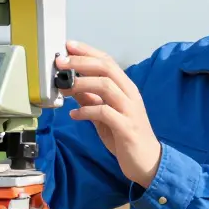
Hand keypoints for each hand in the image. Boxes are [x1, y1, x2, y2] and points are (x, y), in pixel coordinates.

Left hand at [56, 40, 161, 187]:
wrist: (148, 162)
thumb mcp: (104, 115)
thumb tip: (71, 86)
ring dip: (82, 84)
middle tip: (61, 63)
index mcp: (126, 88)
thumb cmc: (126, 137)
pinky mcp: (127, 127)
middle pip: (106, 68)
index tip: (68, 45)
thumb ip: (91, 100)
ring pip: (106, 86)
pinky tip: (75, 115)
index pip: (107, 61)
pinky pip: (104, 113)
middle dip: (81, 62)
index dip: (87, 52)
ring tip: (64, 89)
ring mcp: (129, 110)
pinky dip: (86, 111)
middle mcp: (130, 95)